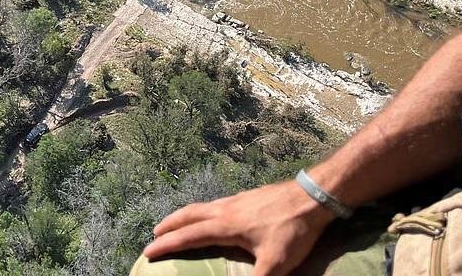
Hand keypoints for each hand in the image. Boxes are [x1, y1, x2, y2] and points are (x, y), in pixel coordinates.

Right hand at [143, 180, 333, 275]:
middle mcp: (226, 209)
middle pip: (190, 214)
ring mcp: (238, 200)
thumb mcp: (275, 264)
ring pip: (203, 206)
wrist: (312, 197)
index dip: (168, 244)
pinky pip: (216, 203)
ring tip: (179, 223)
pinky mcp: (249, 197)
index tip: (148, 250)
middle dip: (170, 224)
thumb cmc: (292, 230)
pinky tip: (214, 216)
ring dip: (186, 215)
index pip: (189, 235)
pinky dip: (204, 211)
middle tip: (155, 232)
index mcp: (226, 225)